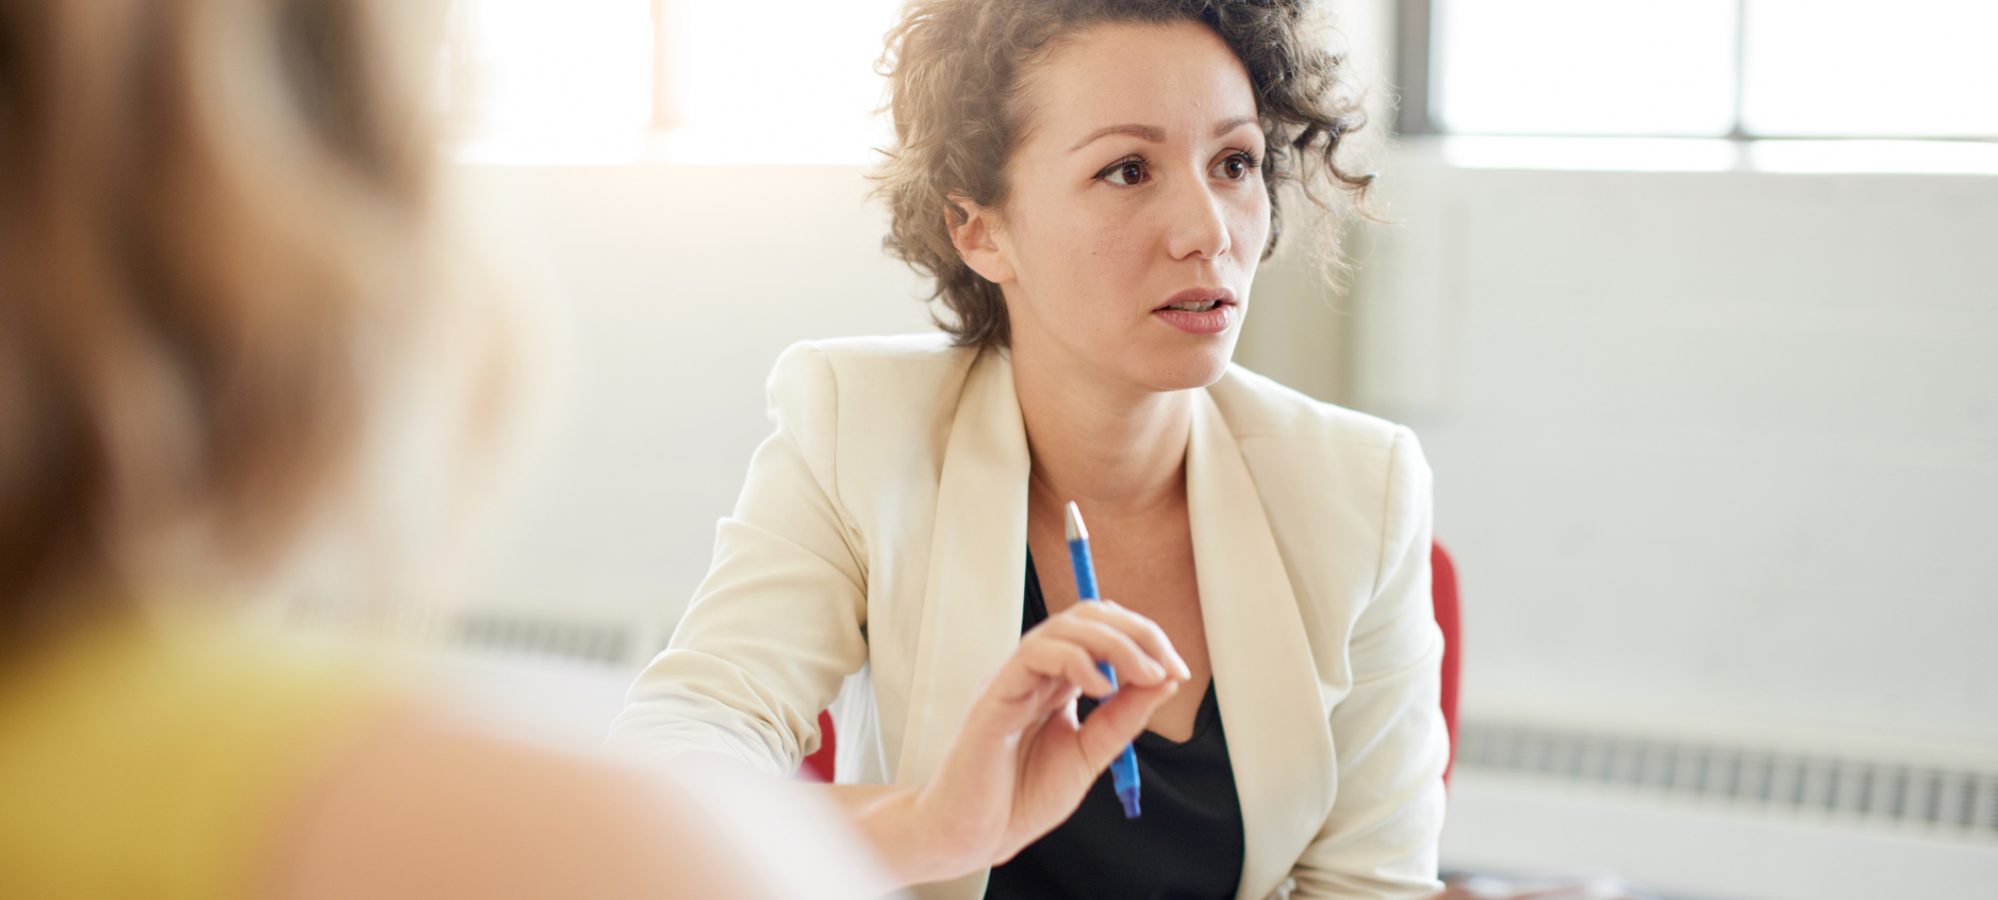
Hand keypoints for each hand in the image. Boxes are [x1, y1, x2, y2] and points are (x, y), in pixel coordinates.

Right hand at [902, 600, 1190, 880]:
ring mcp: (1015, 679)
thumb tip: (1164, 680)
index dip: (1145, 640)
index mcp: (1059, 683)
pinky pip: (1034, 654)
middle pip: (1089, 617)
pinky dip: (1076, 660)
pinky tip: (1101, 688)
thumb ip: (1122, 719)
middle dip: (1138, 632)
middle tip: (1167, 665)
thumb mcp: (1089, 755)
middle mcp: (1037, 672)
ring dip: (1116, 643)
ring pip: (1064, 627)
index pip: (1104, 632)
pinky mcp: (995, 696)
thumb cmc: (1019, 798)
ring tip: (1144, 675)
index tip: (1177, 671)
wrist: (974, 836)